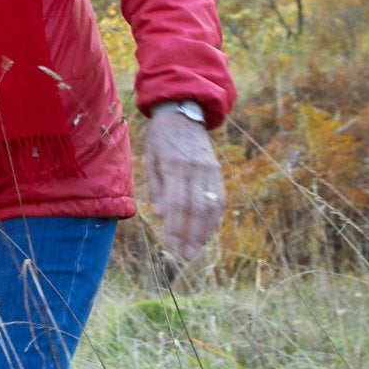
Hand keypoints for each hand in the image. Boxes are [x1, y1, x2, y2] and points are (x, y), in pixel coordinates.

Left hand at [140, 105, 225, 259]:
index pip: (178, 202)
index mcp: (175, 165)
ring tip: (196, 249)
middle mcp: (196, 168)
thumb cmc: (159, 140)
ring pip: (211, 205)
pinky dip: (214, 218)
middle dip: (191, 234)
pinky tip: (207, 232)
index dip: (177, 226)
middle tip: (185, 255)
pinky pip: (219, 198)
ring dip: (204, 230)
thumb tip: (163, 215)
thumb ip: (158, 188)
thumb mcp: (150, 160)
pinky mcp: (217, 171)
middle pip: (196, 207)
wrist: (182, 114)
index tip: (172, 245)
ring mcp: (210, 169)